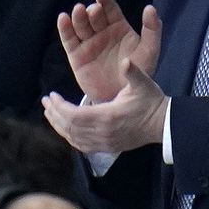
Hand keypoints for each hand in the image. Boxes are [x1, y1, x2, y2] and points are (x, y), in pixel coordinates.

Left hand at [42, 58, 168, 152]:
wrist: (163, 124)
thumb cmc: (151, 101)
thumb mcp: (143, 83)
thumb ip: (133, 72)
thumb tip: (126, 61)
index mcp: (108, 116)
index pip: (74, 115)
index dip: (59, 107)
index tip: (51, 95)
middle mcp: (103, 133)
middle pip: (70, 128)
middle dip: (54, 114)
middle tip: (46, 102)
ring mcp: (105, 143)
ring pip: (73, 138)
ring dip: (59, 126)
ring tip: (50, 113)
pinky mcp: (107, 147)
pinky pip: (82, 146)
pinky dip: (70, 136)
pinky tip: (65, 127)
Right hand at [58, 0, 160, 102]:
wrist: (123, 97)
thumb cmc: (138, 72)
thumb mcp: (149, 51)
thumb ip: (152, 30)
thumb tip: (150, 8)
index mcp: (118, 27)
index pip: (110, 9)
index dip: (106, 1)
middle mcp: (102, 32)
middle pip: (94, 16)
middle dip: (92, 11)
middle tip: (93, 11)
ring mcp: (88, 43)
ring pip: (81, 25)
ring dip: (78, 16)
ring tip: (78, 10)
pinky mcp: (76, 55)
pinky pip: (69, 40)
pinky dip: (64, 28)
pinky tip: (63, 18)